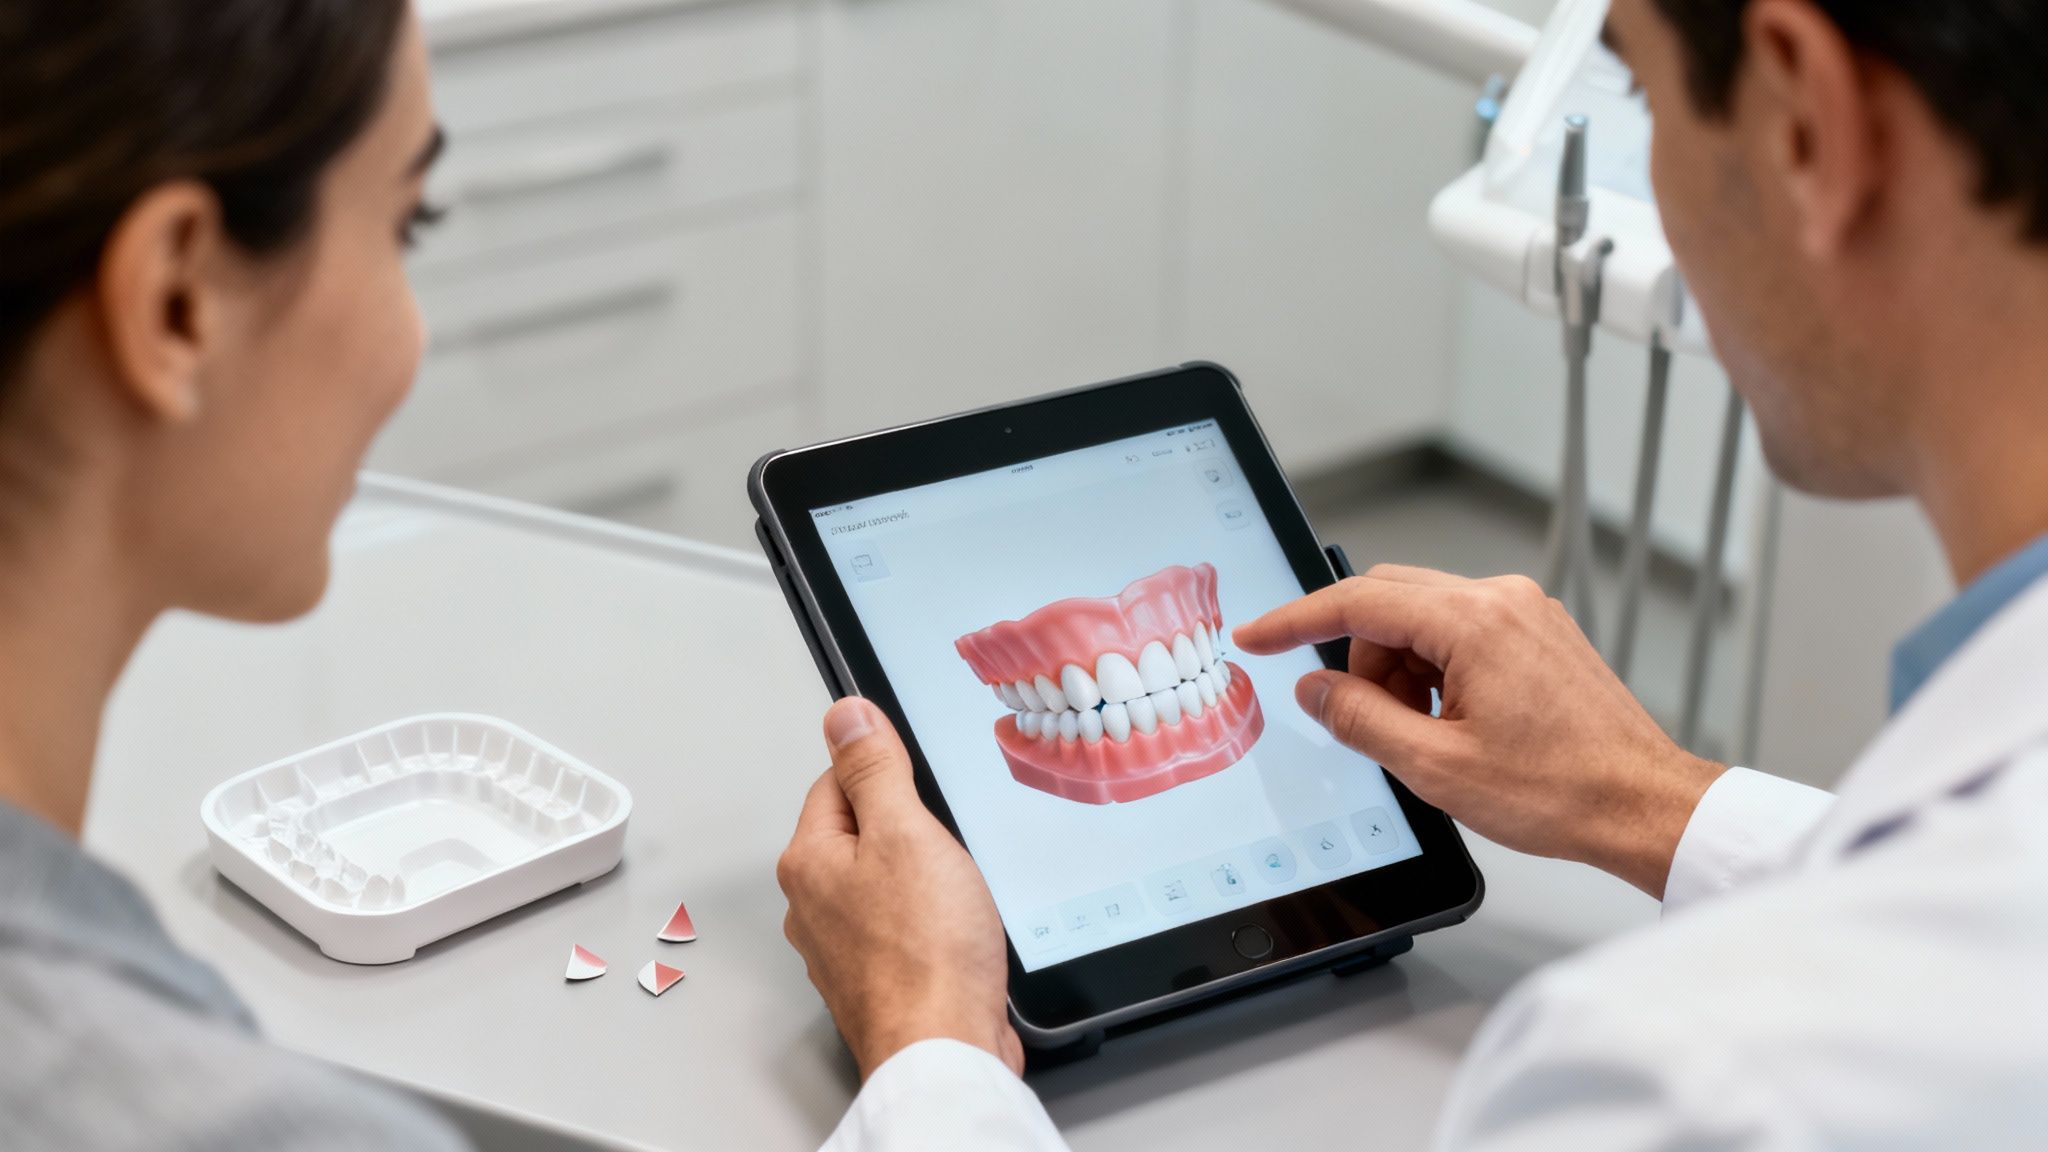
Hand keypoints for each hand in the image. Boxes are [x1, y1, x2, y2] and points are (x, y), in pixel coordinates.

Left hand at [777, 697, 1022, 1079]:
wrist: (944, 1049)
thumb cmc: (926, 953)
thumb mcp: (905, 832)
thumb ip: (873, 769)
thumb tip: (844, 715)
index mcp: (809, 861)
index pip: (835, 782)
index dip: (886, 777)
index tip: (920, 790)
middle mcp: (812, 906)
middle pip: (861, 833)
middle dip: (908, 833)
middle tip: (944, 852)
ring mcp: (841, 947)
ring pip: (884, 883)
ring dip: (923, 881)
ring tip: (952, 899)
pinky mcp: (876, 978)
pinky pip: (902, 927)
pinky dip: (930, 923)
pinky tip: (955, 934)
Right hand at [1234, 566, 1725, 898]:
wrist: (1644, 805)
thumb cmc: (1562, 791)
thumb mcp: (1435, 767)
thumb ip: (1360, 719)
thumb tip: (1316, 690)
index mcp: (1474, 621)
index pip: (1358, 600)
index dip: (1295, 620)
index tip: (1256, 635)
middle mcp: (1502, 600)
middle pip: (1389, 602)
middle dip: (1357, 657)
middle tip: (1354, 715)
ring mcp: (1525, 612)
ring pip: (1423, 619)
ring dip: (1398, 669)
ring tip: (1421, 733)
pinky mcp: (1539, 633)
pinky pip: (1459, 633)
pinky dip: (1435, 670)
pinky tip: (1449, 722)